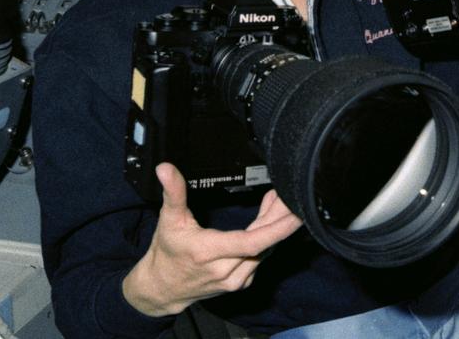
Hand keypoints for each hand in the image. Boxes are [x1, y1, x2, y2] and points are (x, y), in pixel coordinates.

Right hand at [123, 163, 302, 316]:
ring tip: (279, 200)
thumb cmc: (167, 254)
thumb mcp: (169, 220)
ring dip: (275, 225)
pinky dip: (267, 237)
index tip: (295, 213)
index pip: (252, 242)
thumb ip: (173, 192)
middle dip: (280, 217)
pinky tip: (269, 218)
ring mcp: (236, 280)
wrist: (163, 289)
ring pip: (265, 249)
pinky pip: (261, 257)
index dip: (277, 228)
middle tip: (289, 194)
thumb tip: (165, 168)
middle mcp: (226, 271)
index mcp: (209, 252)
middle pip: (264, 242)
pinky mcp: (242, 282)